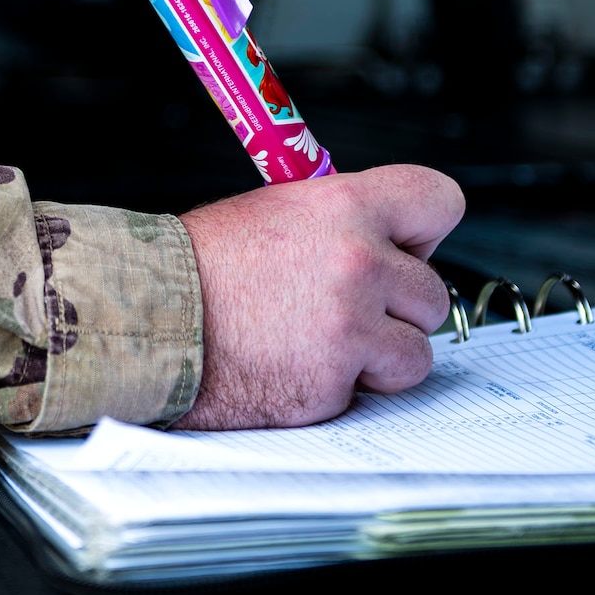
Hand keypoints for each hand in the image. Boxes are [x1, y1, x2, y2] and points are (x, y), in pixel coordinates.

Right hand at [173, 164, 462, 430]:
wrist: (153, 318)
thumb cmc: (204, 265)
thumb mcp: (280, 210)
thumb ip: (345, 224)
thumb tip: (389, 241)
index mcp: (346, 206)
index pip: (440, 202)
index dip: (424, 232)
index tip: (402, 249)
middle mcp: (359, 264)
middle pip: (433, 294)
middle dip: (397, 308)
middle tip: (346, 306)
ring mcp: (350, 329)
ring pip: (417, 353)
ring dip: (379, 356)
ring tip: (323, 341)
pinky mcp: (334, 384)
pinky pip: (370, 392)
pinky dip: (341, 387)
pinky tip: (296, 364)